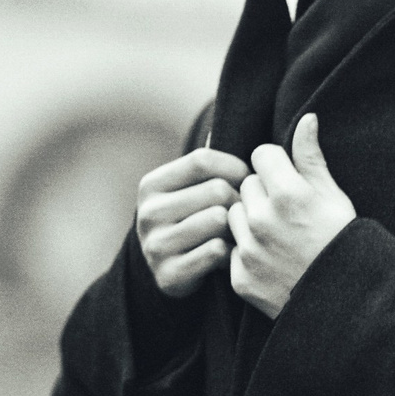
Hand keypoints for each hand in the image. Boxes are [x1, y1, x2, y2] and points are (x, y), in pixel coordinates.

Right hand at [136, 146, 252, 298]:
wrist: (167, 270)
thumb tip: (230, 120)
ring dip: (236, 226)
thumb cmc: (189, 218)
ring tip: (238, 230)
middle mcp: (148, 213)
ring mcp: (156, 245)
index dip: (234, 166)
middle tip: (246, 209)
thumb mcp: (188, 188)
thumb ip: (207, 162)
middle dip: (239, 199)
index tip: (246, 178)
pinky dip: (231, 252)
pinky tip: (231, 253)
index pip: (202, 159)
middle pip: (216, 190)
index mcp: (151, 185)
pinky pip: (217, 252)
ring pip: (219, 220)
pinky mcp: (169, 275)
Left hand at [227, 113, 356, 319]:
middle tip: (287, 212)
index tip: (290, 180)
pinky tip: (273, 259)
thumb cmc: (344, 243)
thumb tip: (307, 119)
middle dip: (263, 192)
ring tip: (279, 235)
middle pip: (247, 184)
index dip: (277, 165)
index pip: (261, 155)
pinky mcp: (240, 277)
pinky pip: (233, 249)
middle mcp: (263, 220)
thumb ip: (312, 157)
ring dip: (250, 219)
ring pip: (234, 215)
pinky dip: (247, 252)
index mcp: (288, 194)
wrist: (345, 303)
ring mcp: (249, 250)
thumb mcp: (334, 197)